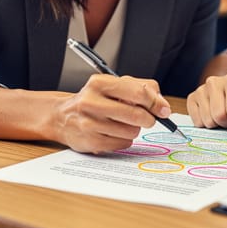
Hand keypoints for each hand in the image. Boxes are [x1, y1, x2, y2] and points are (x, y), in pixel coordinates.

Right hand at [54, 74, 171, 153]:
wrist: (63, 117)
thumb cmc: (95, 100)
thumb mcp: (114, 85)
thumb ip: (141, 88)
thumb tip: (162, 104)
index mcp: (99, 83)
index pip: (138, 92)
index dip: (156, 103)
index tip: (164, 110)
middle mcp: (91, 102)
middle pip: (136, 115)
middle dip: (149, 119)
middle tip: (148, 119)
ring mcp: (89, 123)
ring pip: (132, 132)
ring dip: (134, 130)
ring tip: (123, 124)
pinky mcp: (90, 142)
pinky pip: (123, 144)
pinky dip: (124, 140)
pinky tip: (113, 133)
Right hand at [186, 73, 226, 138]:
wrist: (226, 90)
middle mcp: (214, 82)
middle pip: (218, 114)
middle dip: (225, 124)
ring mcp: (201, 89)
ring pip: (207, 119)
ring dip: (215, 125)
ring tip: (220, 117)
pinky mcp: (191, 98)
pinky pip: (196, 121)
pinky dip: (204, 124)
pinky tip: (210, 116)